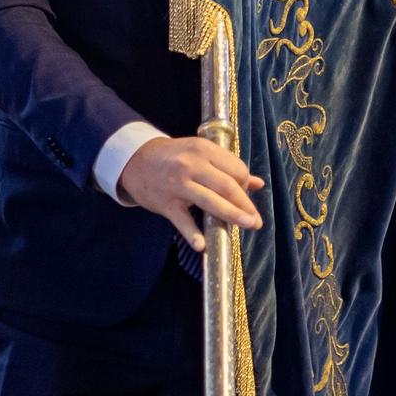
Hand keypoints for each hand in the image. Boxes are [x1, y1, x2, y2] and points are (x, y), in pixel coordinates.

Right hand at [116, 135, 264, 250]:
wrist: (136, 160)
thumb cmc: (174, 157)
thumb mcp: (201, 153)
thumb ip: (228, 167)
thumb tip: (258, 184)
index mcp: (204, 150)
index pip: (236, 169)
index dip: (246, 185)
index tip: (247, 196)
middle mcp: (192, 165)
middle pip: (227, 187)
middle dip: (245, 205)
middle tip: (256, 221)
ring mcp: (178, 185)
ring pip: (211, 201)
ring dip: (232, 215)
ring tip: (248, 225)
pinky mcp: (166, 203)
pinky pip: (182, 220)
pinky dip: (192, 233)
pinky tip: (202, 245)